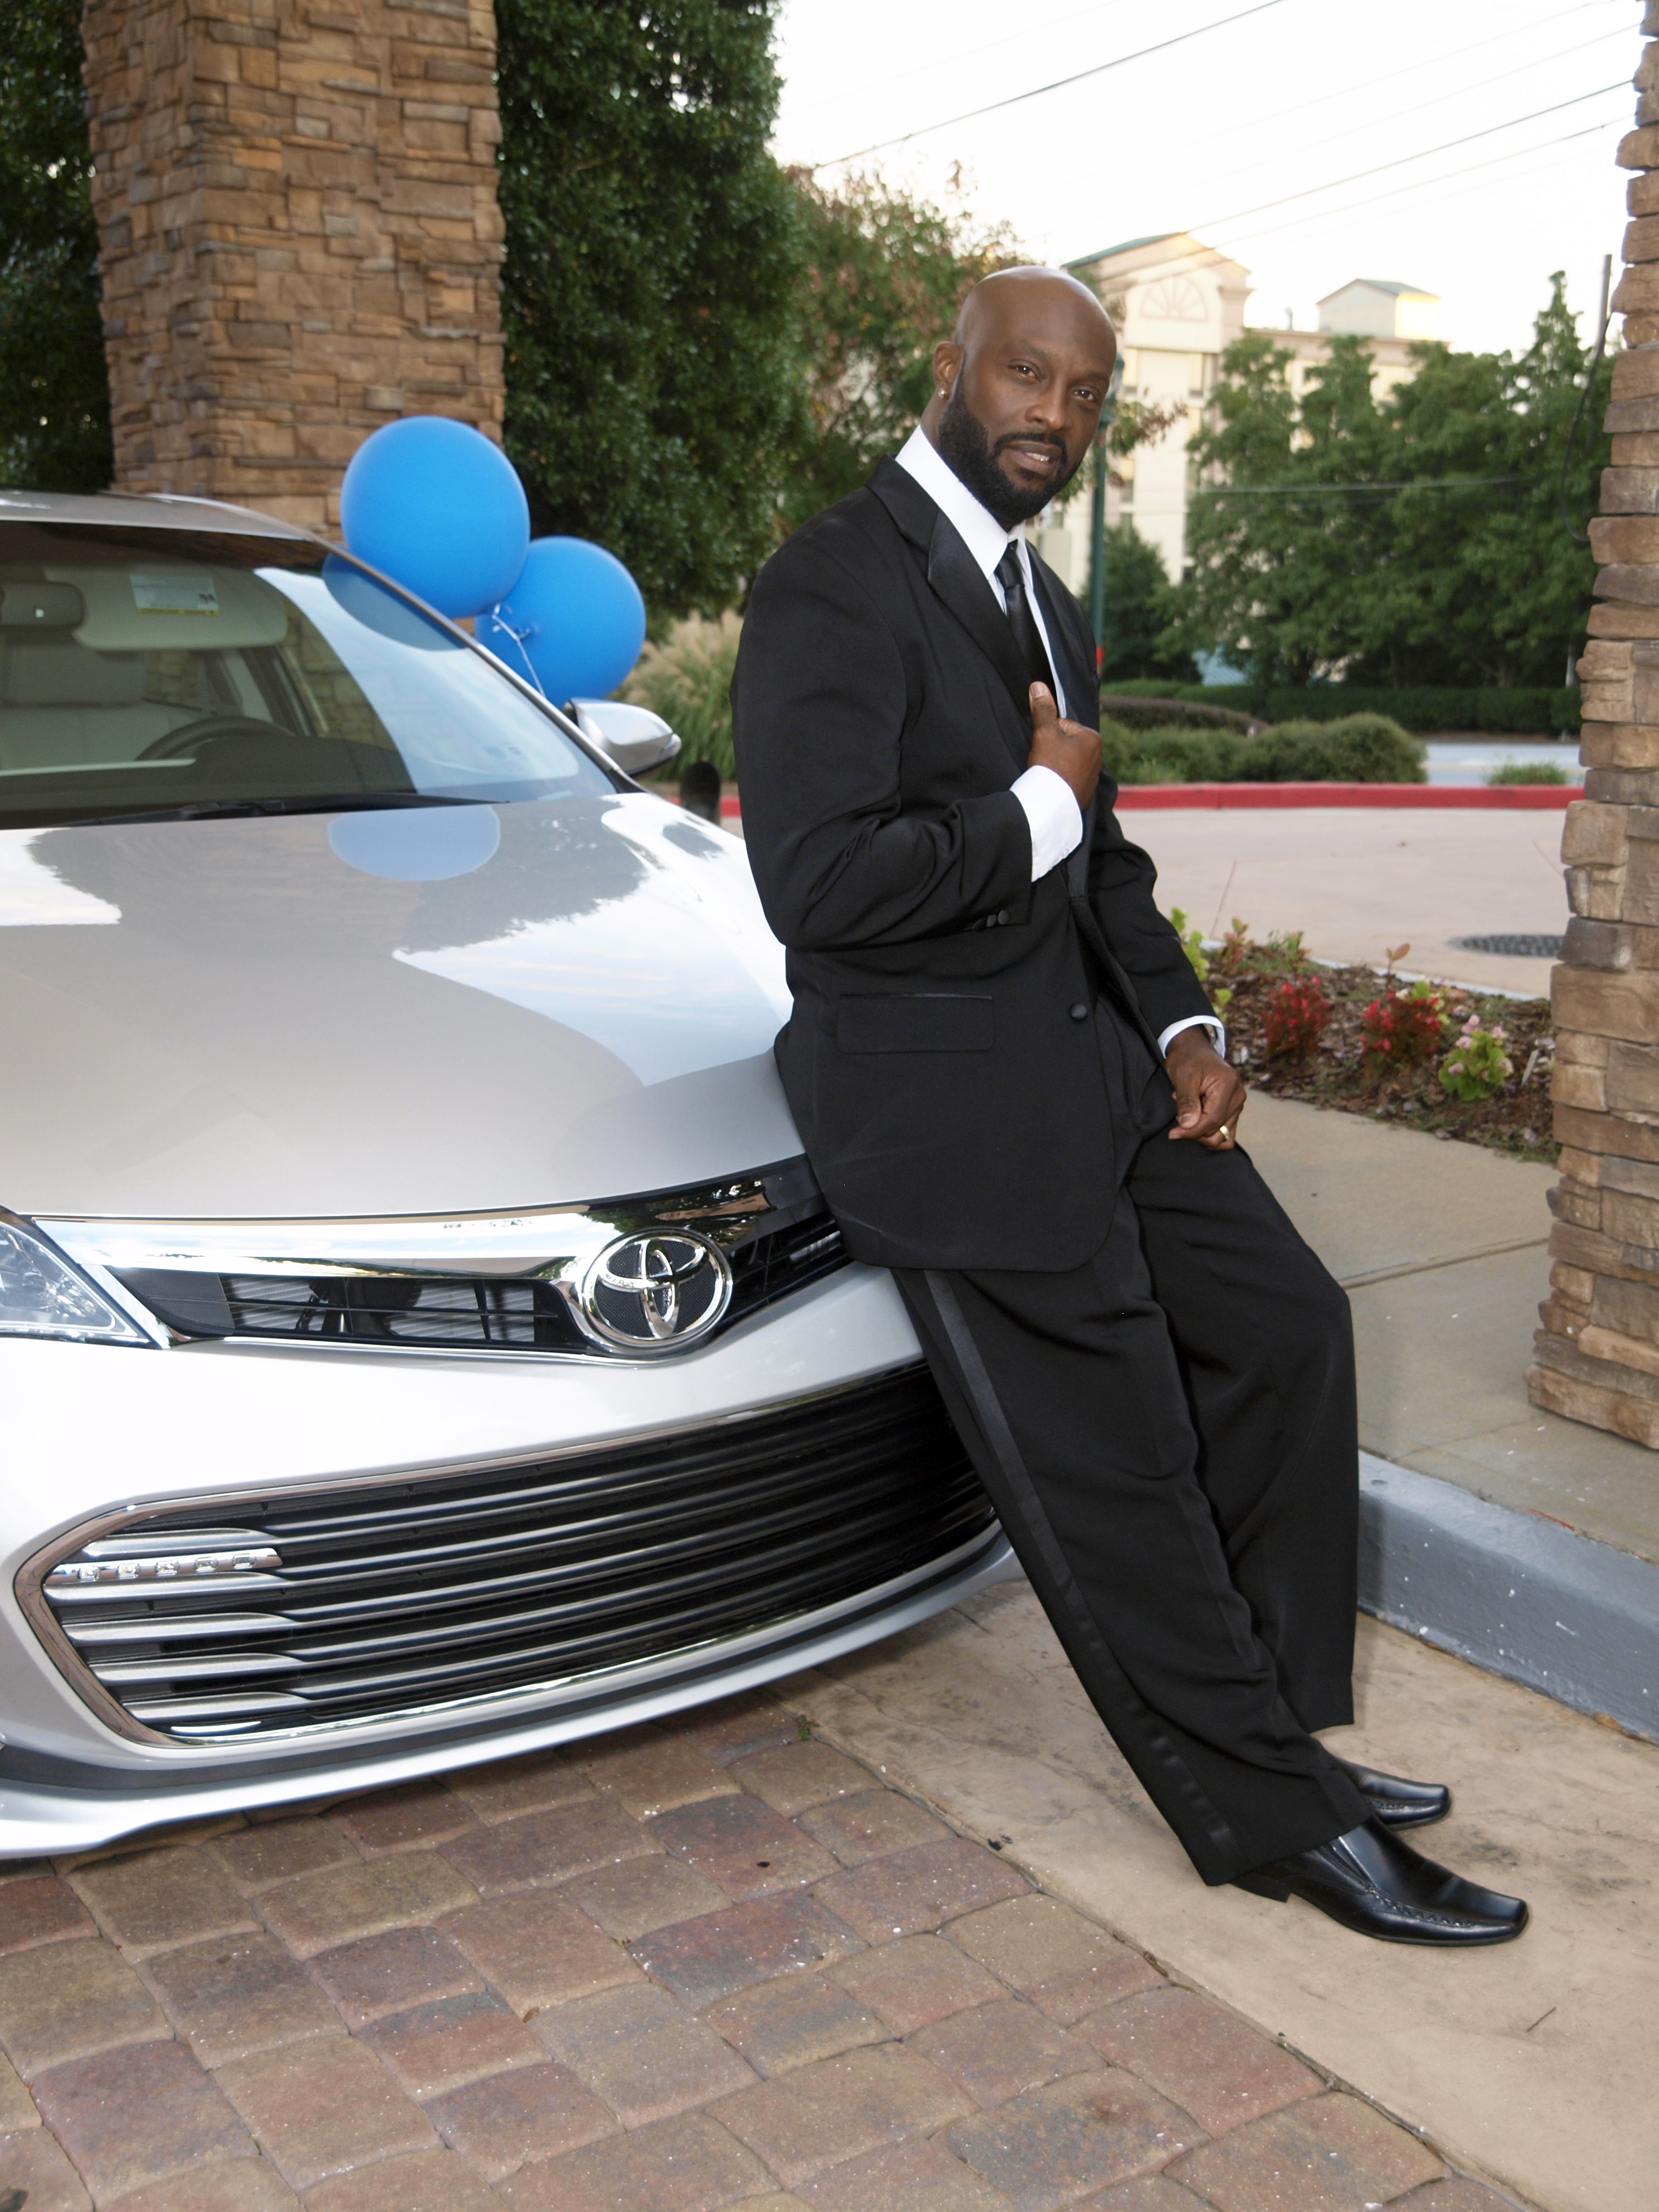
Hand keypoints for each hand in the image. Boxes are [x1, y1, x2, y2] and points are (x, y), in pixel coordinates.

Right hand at [1028, 684, 1100, 808]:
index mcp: (1093, 738)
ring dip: (1057, 766)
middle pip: (1067, 744)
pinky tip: (1053, 785)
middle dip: (1054, 750)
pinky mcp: (1085, 793)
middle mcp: (1099, 756)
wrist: (1050, 805)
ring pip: (1068, 762)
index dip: (1048, 734)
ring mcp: (1093, 777)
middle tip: (1045, 762)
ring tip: (1049, 775)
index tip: (1044, 748)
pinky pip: (1070, 780)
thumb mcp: (1044, 732)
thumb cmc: (1050, 765)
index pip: (1063, 725)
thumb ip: (1042, 709)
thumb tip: (1038, 686)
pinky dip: (1061, 781)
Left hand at [1165, 1028, 1246, 1150]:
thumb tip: (1188, 1125)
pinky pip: (1226, 1133)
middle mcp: (1238, 1095)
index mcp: (1228, 1084)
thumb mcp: (1182, 1076)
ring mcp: (1238, 1103)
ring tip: (1188, 1114)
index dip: (1192, 1131)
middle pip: (1217, 1128)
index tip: (1174, 1133)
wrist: (1194, 1050)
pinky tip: (1196, 1120)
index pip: (1213, 1119)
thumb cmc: (1187, 1059)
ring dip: (1202, 1132)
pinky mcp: (1234, 1109)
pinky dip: (1210, 1133)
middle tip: (1178, 1116)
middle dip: (1195, 1130)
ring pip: (1222, 1135)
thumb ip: (1187, 1101)